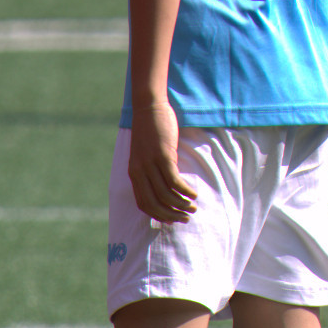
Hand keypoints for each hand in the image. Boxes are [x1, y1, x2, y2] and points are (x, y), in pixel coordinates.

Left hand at [127, 105, 198, 224]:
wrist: (148, 107)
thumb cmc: (149, 130)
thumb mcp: (144, 154)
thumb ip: (149, 171)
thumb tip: (164, 189)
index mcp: (133, 173)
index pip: (143, 203)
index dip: (158, 215)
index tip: (172, 220)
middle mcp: (139, 172)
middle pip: (154, 204)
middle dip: (170, 215)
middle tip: (185, 218)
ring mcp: (150, 164)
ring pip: (166, 194)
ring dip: (181, 205)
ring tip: (193, 207)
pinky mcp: (162, 156)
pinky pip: (174, 181)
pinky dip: (185, 191)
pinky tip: (194, 193)